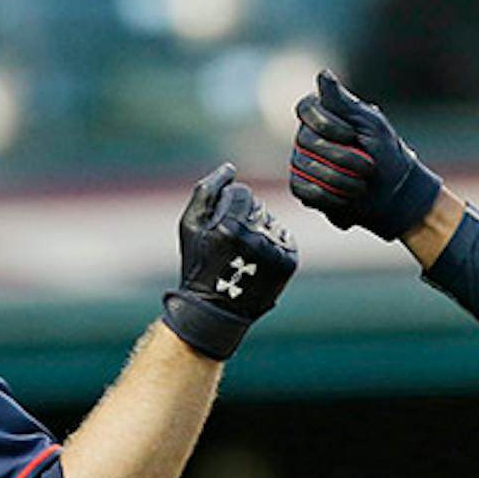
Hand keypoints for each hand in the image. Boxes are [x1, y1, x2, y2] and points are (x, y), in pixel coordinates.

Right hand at [161, 163, 297, 360]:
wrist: (216, 309)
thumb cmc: (199, 264)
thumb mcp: (190, 225)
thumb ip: (207, 190)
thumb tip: (230, 168)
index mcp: (229, 227)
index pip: (242, 193)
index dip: (229, 205)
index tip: (222, 225)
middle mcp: (255, 238)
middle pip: (258, 206)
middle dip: (245, 218)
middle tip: (231, 244)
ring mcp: (274, 252)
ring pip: (272, 221)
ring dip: (260, 230)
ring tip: (245, 254)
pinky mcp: (288, 263)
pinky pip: (285, 237)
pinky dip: (274, 244)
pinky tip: (259, 259)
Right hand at [288, 70, 441, 240]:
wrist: (394, 193)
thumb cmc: (386, 153)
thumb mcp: (370, 123)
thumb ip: (343, 102)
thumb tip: (323, 74)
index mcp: (324, 115)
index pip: (306, 107)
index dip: (326, 123)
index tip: (352, 135)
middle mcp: (308, 136)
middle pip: (306, 140)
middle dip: (342, 157)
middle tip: (369, 167)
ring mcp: (302, 161)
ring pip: (304, 166)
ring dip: (339, 179)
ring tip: (362, 185)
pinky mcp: (302, 187)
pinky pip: (303, 189)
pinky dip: (328, 195)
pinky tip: (347, 197)